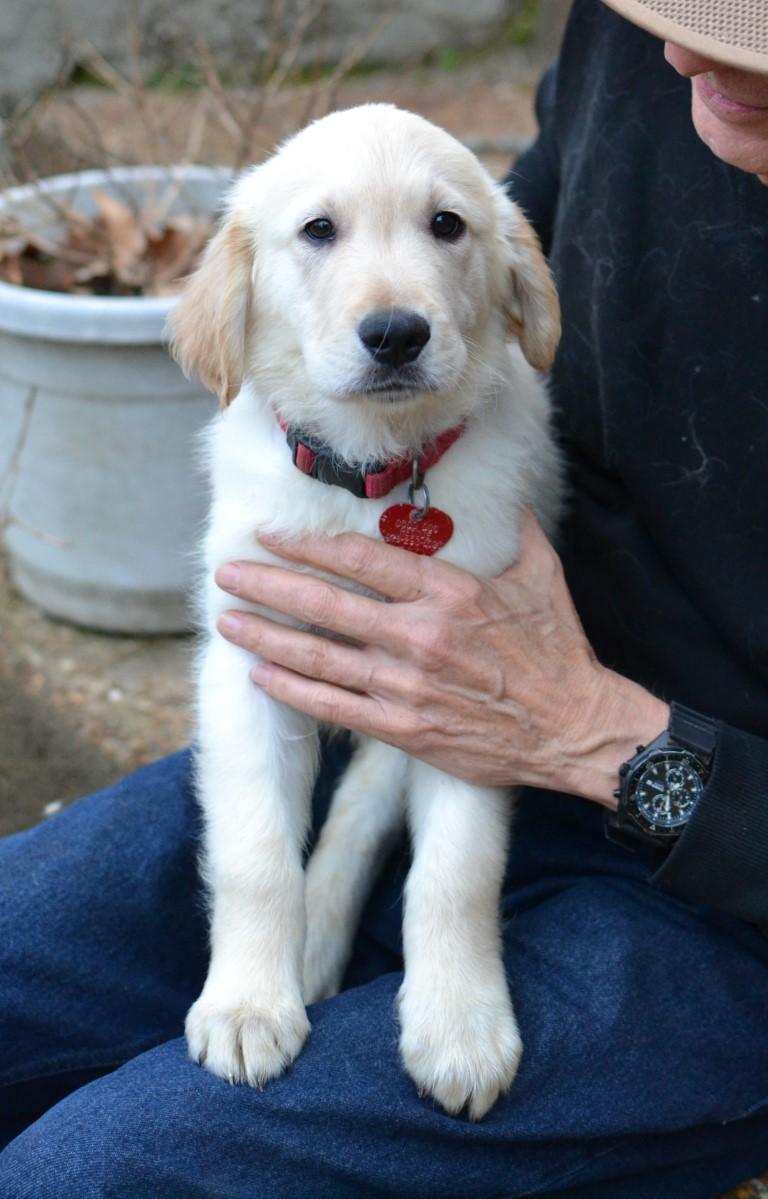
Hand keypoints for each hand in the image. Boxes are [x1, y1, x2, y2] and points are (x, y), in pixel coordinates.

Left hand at [215, 511, 667, 803]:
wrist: (574, 727)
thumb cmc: (558, 650)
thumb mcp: (541, 575)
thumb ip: (514, 528)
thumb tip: (504, 488)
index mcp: (448, 592)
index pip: (360, 560)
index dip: (307, 546)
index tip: (271, 535)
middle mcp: (419, 636)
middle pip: (324, 605)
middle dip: (268, 585)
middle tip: (228, 572)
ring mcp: (406, 686)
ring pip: (319, 657)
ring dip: (267, 636)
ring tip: (227, 620)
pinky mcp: (404, 729)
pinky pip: (334, 707)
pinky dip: (293, 691)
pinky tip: (260, 675)